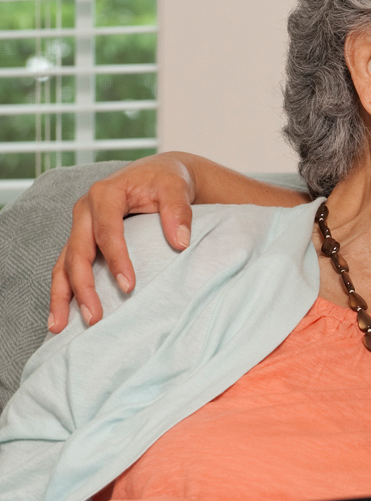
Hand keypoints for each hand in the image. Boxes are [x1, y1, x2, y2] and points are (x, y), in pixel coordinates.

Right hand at [48, 153, 195, 331]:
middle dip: (83, 287)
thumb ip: (178, 212)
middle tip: (95, 318)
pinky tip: (63, 316)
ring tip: (59, 327)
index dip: (116, 260)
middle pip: (77, 252)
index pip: (107, 232)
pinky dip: (64, 290)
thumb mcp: (176, 188)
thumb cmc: (166, 181)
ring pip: (64, 263)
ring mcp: (80, 227)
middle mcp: (85, 210)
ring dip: (62, 295)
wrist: (157, 174)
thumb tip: (181, 242)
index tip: (129, 287)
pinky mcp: (82, 239)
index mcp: (106, 195)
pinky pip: (67, 267)